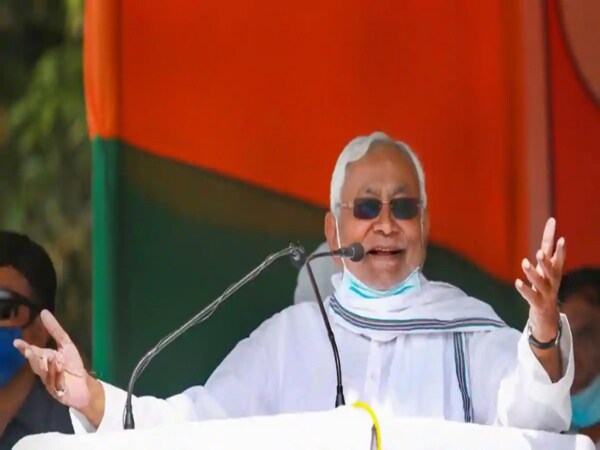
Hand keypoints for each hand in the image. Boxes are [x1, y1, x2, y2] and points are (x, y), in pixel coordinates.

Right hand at [13, 310, 90, 408]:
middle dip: (33, 358)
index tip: (17, 342)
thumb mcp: (66, 344)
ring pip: (44, 373)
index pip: (33, 352)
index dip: (24, 348)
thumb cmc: (73, 364)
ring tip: (51, 357)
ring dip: (48, 365)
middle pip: (36, 364)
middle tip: (29, 350)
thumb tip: (44, 312)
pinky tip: (61, 369)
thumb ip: (55, 330)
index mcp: (44, 359)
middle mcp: (44, 370)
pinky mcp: (57, 391)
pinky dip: (59, 375)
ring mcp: (49, 382)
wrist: (83, 384)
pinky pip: (56, 382)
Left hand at [515, 217, 565, 342]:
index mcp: (554, 272)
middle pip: (552, 270)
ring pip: (541, 283)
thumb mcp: (546, 270)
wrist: (547, 316)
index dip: (558, 247)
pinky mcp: (538, 304)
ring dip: (533, 273)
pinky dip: (524, 290)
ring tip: (524, 262)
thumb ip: (546, 253)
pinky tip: (517, 282)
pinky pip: (531, 296)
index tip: (559, 235)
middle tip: (540, 252)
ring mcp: (546, 293)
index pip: (556, 257)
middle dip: (546, 262)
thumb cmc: (544, 287)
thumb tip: (549, 229)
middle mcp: (553, 281)